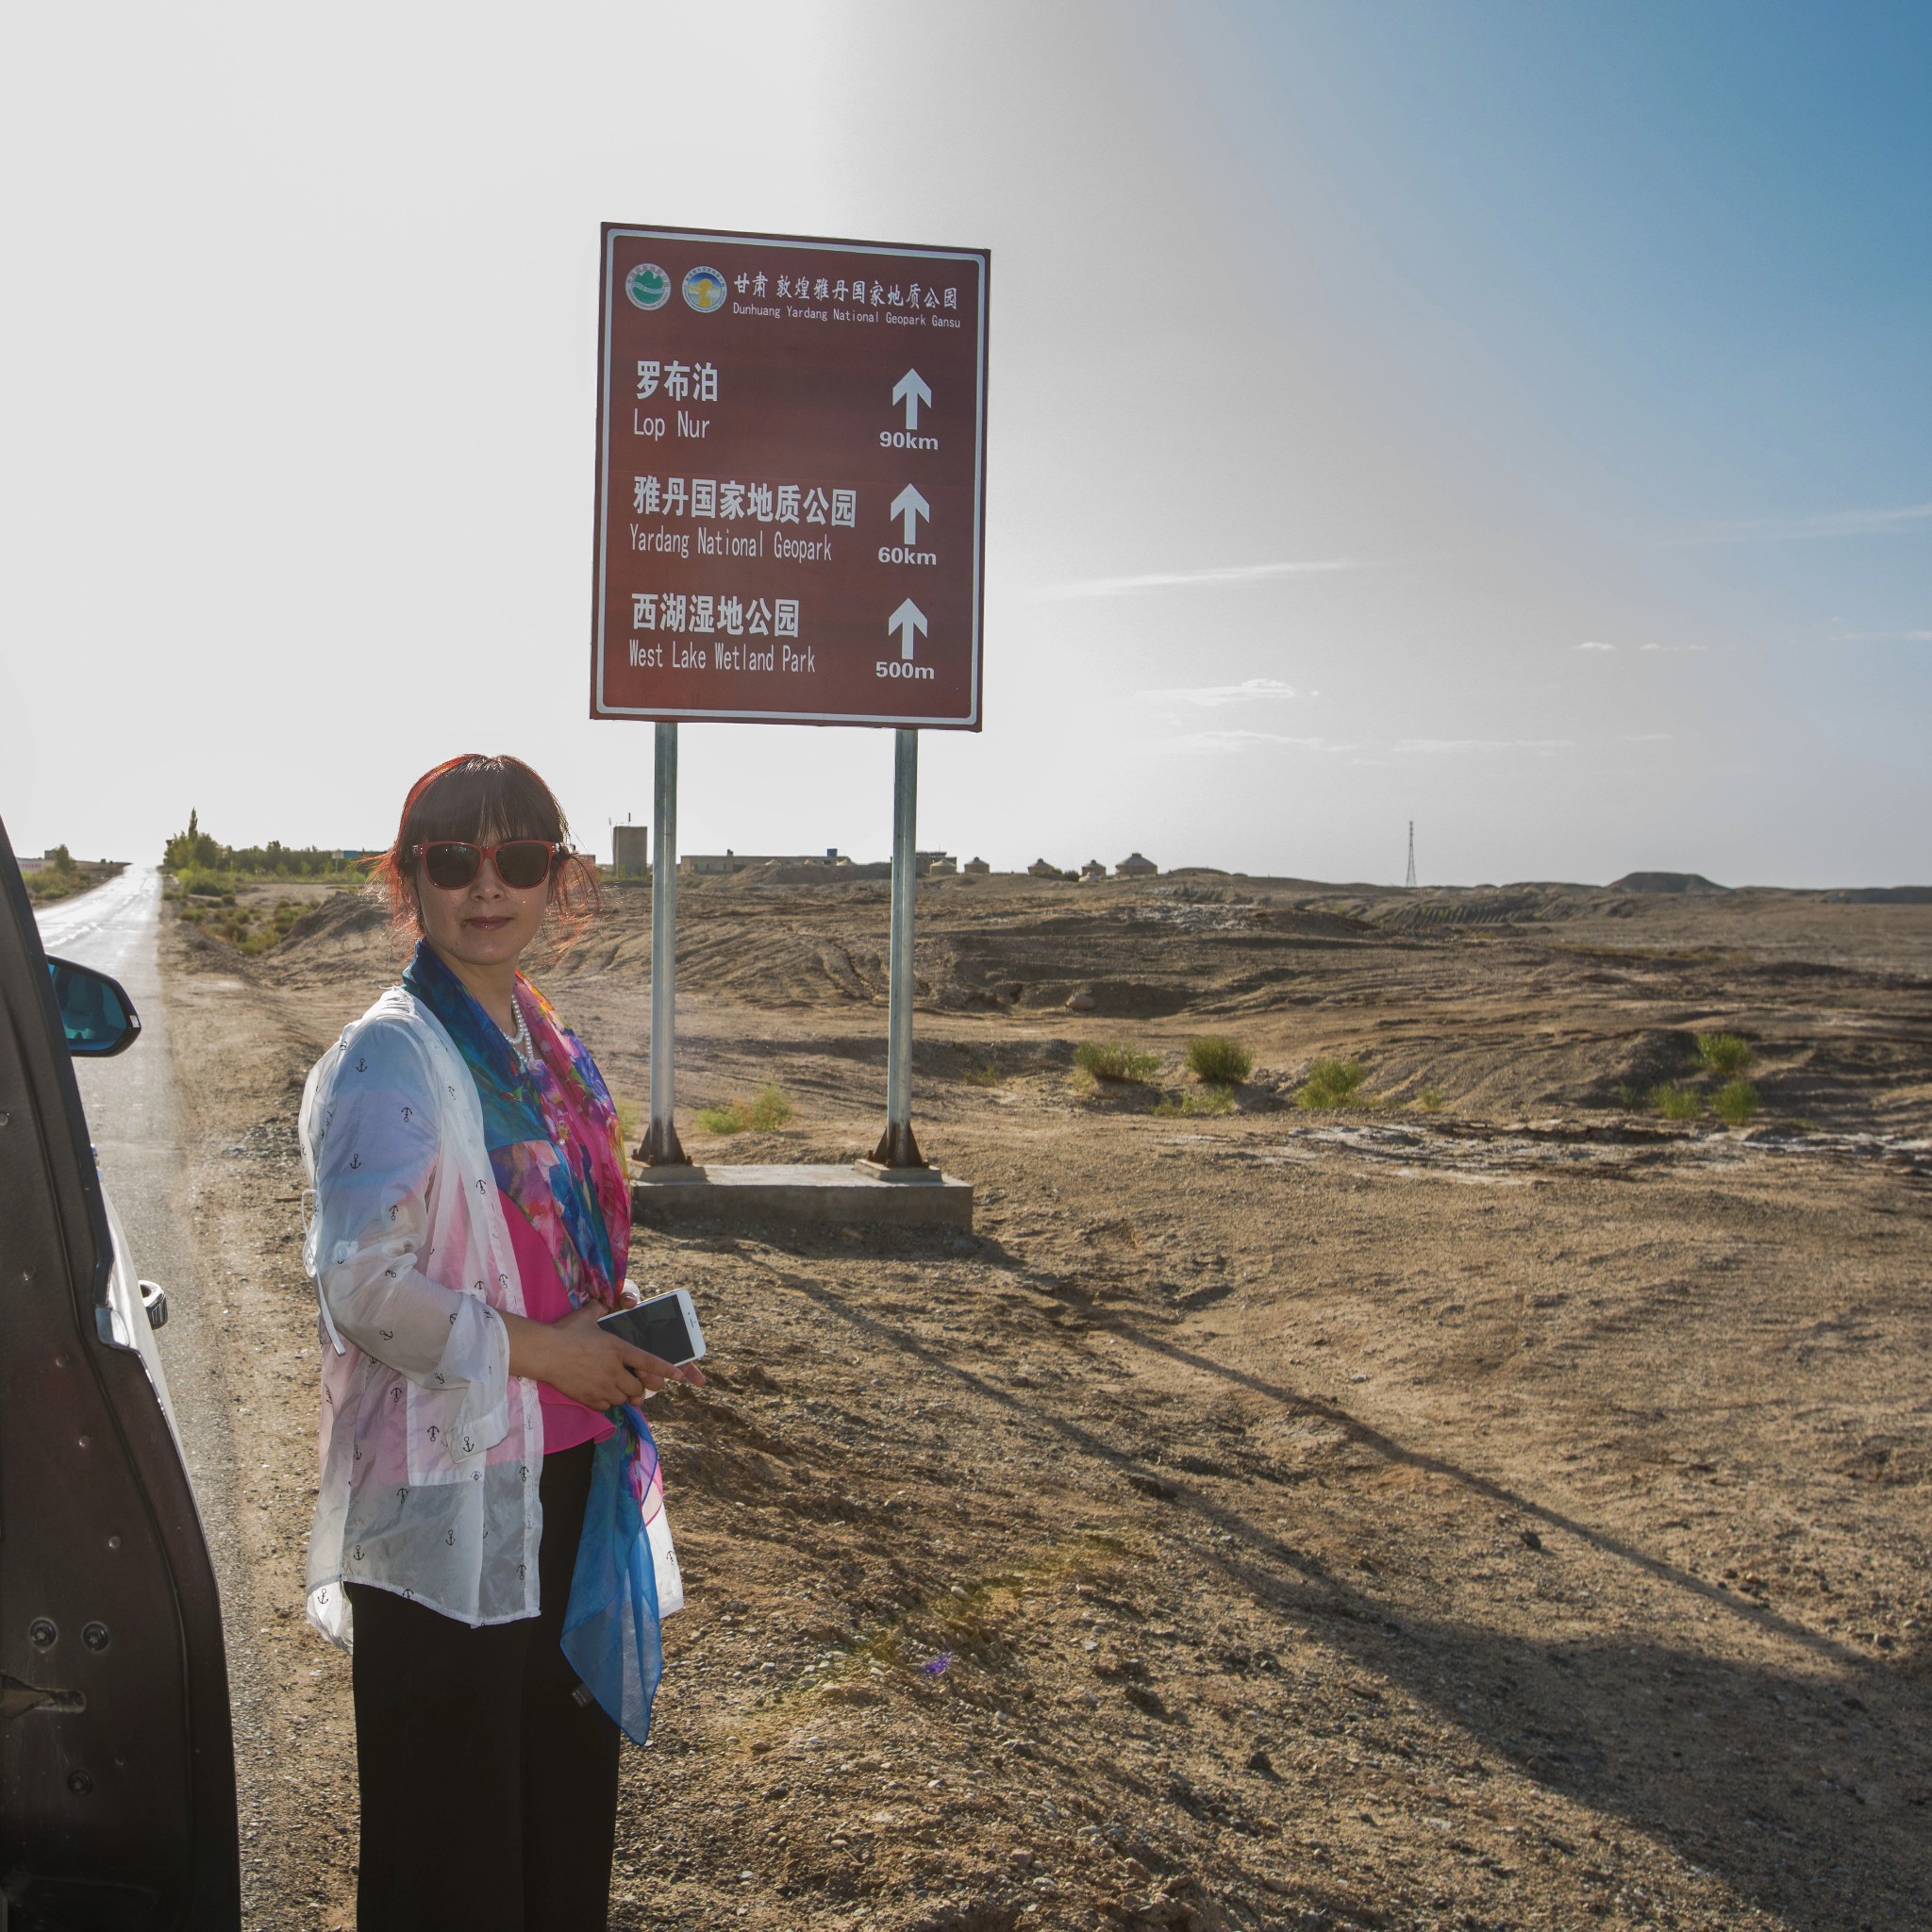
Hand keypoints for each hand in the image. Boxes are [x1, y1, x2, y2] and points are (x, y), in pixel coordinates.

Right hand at [504, 1304, 705, 1408]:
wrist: (544, 1353)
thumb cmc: (565, 1332)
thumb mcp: (586, 1315)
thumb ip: (600, 1308)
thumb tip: (605, 1301)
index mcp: (618, 1349)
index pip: (649, 1362)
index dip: (666, 1370)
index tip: (680, 1375)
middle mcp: (614, 1370)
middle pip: (638, 1388)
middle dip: (638, 1386)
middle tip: (631, 1381)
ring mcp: (601, 1386)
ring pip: (623, 1399)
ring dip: (623, 1395)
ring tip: (615, 1386)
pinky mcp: (588, 1398)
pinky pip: (606, 1406)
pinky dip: (607, 1402)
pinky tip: (600, 1393)